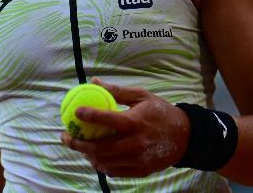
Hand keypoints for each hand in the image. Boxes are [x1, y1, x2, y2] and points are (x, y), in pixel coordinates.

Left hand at [60, 78, 189, 177]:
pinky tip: (94, 157)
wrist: (186, 137)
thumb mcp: (141, 96)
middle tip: (66, 136)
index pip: (108, 120)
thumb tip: (93, 82)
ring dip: (87, 155)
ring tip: (78, 146)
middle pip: (100, 148)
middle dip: (78, 143)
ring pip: (105, 162)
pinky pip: (115, 171)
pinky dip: (101, 165)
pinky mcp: (141, 170)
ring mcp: (138, 159)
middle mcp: (136, 143)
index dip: (89, 116)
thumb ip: (117, 91)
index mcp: (136, 122)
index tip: (75, 112)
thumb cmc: (161, 113)